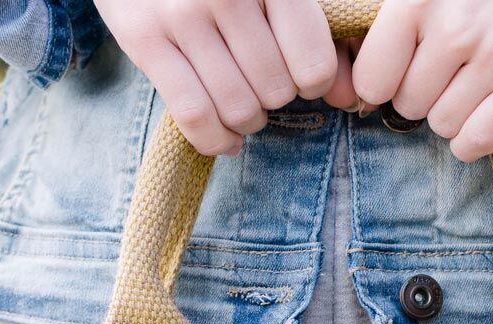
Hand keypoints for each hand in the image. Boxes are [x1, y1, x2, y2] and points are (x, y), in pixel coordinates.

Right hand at [94, 0, 357, 155]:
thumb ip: (315, 31)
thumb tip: (348, 97)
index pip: (313, 64)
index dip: (313, 83)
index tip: (302, 77)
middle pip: (274, 91)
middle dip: (274, 100)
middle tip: (262, 85)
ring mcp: (181, 14)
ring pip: (237, 109)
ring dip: (247, 122)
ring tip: (242, 105)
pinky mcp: (144, 38)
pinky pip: (195, 116)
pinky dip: (216, 140)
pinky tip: (225, 138)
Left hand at [352, 0, 492, 160]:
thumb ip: (396, 19)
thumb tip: (355, 81)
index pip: (373, 79)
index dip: (381, 83)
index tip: (397, 73)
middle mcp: (457, 26)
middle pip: (409, 105)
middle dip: (422, 94)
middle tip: (447, 68)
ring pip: (443, 125)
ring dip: (451, 113)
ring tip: (473, 79)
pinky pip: (479, 140)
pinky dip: (473, 140)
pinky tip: (482, 113)